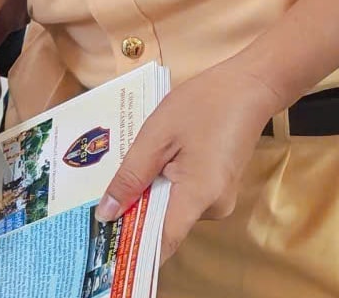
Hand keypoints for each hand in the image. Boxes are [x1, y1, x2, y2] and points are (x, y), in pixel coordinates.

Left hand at [95, 59, 281, 258]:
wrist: (246, 88)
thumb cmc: (200, 106)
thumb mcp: (155, 138)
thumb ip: (130, 176)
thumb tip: (107, 213)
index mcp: (200, 195)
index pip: (165, 241)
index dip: (134, 250)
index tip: (104, 251)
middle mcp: (214, 207)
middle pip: (164, 225)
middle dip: (131, 217)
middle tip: (92, 209)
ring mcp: (218, 200)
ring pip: (171, 210)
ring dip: (144, 198)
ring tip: (112, 184)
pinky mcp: (216, 189)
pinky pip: (181, 198)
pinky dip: (159, 188)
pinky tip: (141, 172)